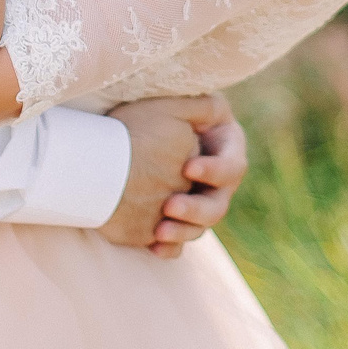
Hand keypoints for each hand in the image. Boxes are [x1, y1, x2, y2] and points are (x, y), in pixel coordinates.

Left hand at [154, 93, 245, 250]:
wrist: (115, 138)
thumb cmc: (148, 109)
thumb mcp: (174, 101)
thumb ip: (199, 103)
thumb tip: (217, 108)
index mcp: (224, 149)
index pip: (232, 166)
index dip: (215, 170)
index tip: (187, 168)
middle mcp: (216, 181)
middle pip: (219, 204)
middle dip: (196, 209)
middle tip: (169, 206)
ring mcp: (197, 202)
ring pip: (200, 227)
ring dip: (182, 231)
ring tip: (158, 232)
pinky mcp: (176, 220)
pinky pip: (179, 243)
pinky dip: (169, 248)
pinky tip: (154, 248)